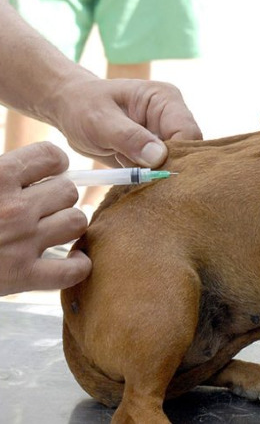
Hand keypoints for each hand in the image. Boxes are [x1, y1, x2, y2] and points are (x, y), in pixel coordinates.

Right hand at [0, 143, 89, 295]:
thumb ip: (1, 167)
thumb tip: (18, 164)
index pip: (52, 156)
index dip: (53, 163)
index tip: (48, 170)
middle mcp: (15, 208)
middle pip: (68, 191)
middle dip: (57, 194)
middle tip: (41, 203)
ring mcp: (22, 244)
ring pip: (76, 222)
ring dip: (67, 224)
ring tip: (50, 226)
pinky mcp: (22, 278)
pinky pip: (74, 270)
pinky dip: (78, 264)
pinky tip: (71, 256)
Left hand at [51, 77, 202, 166]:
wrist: (69, 109)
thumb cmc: (82, 106)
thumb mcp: (99, 120)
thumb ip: (129, 137)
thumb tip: (158, 158)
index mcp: (166, 99)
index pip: (188, 132)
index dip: (177, 156)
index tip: (154, 173)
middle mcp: (173, 116)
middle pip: (188, 151)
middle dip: (168, 169)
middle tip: (144, 182)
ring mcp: (166, 135)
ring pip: (177, 164)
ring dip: (158, 176)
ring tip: (133, 178)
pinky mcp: (158, 151)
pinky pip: (164, 170)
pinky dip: (150, 179)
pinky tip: (133, 180)